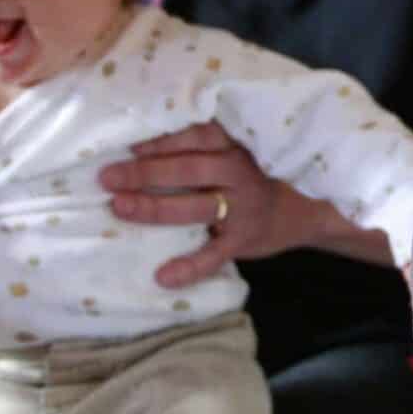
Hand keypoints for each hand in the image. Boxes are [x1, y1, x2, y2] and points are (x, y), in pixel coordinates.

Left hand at [98, 121, 325, 288]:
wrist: (305, 211)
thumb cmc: (255, 175)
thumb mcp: (237, 151)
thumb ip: (201, 147)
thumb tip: (135, 145)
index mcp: (234, 146)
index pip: (196, 137)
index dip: (161, 140)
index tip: (128, 146)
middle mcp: (239, 172)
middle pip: (189, 169)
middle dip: (146, 173)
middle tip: (108, 178)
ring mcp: (243, 208)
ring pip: (196, 207)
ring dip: (156, 208)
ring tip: (120, 208)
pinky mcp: (244, 240)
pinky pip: (215, 255)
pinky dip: (190, 267)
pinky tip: (164, 277)